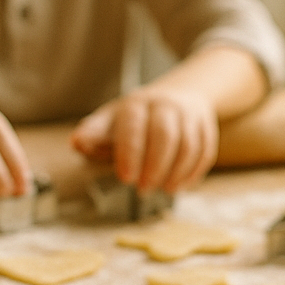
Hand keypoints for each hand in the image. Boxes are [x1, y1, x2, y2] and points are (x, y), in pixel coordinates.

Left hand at [70, 86, 218, 192]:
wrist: (179, 95)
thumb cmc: (137, 117)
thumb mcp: (112, 120)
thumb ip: (94, 133)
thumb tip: (77, 142)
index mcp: (137, 103)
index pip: (134, 126)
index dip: (130, 153)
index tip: (126, 178)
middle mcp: (165, 104)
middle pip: (165, 135)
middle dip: (155, 167)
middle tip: (143, 190)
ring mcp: (189, 115)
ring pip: (189, 145)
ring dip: (177, 172)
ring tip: (165, 190)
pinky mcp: (206, 126)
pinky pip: (205, 150)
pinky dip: (194, 172)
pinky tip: (181, 185)